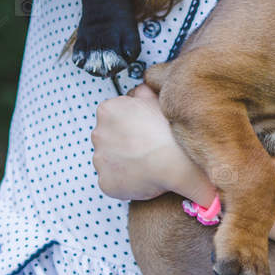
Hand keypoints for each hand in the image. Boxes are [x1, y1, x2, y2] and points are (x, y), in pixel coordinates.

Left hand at [90, 83, 213, 201]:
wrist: (176, 164)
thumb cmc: (169, 132)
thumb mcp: (157, 100)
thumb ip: (141, 93)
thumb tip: (139, 92)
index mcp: (107, 110)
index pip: (112, 115)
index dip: (128, 122)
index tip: (140, 129)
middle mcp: (98, 134)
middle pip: (108, 137)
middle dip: (122, 142)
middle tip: (144, 147)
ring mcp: (100, 160)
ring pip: (109, 160)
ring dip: (122, 161)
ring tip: (146, 163)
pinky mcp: (105, 182)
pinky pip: (112, 180)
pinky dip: (124, 181)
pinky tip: (142, 177)